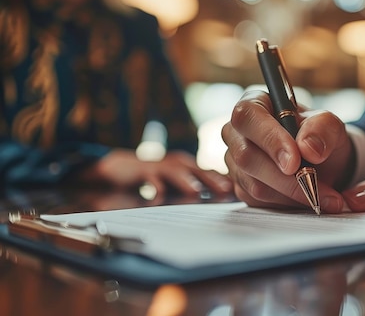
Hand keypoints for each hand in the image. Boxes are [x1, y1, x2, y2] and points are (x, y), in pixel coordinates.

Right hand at [74, 149, 232, 197]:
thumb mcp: (178, 187)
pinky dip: (155, 186)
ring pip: (176, 172)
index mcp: (191, 168)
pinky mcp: (142, 170)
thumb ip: (196, 192)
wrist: (120, 171)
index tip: (240, 193)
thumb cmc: (156, 181)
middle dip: (213, 180)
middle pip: (199, 171)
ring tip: (196, 193)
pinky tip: (158, 198)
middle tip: (226, 191)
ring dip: (186, 181)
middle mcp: (179, 164)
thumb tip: (224, 203)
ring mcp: (161, 165)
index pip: (212, 174)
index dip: (225, 182)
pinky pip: (150, 177)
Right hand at [222, 90, 353, 212]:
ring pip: (253, 184)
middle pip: (246, 156)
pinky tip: (306, 198)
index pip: (248, 117)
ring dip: (291, 194)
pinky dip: (286, 203)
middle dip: (283, 177)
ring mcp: (235, 161)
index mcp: (254, 104)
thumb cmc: (319, 136)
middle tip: (314, 186)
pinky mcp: (241, 186)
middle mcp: (237, 132)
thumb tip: (308, 148)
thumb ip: (322, 128)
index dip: (269, 139)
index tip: (295, 161)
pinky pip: (258, 201)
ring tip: (323, 195)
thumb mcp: (330, 125)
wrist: (323, 162)